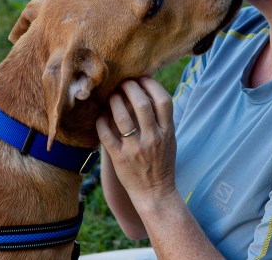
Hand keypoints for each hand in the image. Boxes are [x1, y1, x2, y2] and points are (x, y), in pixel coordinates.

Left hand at [96, 77, 176, 210]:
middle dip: (130, 87)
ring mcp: (135, 149)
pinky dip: (101, 120)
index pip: (164, 100)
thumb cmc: (162, 163)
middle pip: (141, 104)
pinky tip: (101, 115)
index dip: (152, 85)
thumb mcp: (170, 139)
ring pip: (121, 117)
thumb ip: (162, 118)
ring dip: (114, 101)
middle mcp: (153, 139)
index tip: (142, 78)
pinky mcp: (119, 159)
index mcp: (167, 132)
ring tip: (112, 96)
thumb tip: (149, 90)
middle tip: (123, 82)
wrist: (155, 193)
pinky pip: (106, 134)